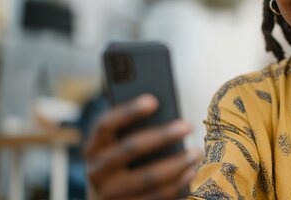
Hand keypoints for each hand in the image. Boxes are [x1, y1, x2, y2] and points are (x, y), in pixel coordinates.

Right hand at [84, 94, 202, 199]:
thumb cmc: (120, 163)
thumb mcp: (117, 144)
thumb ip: (132, 129)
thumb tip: (162, 110)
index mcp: (93, 148)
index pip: (105, 124)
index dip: (127, 111)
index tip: (153, 100)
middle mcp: (96, 171)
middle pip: (130, 148)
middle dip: (162, 135)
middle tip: (188, 125)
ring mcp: (109, 194)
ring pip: (147, 177)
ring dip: (177, 163)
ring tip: (197, 151)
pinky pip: (157, 197)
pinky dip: (177, 185)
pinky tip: (191, 172)